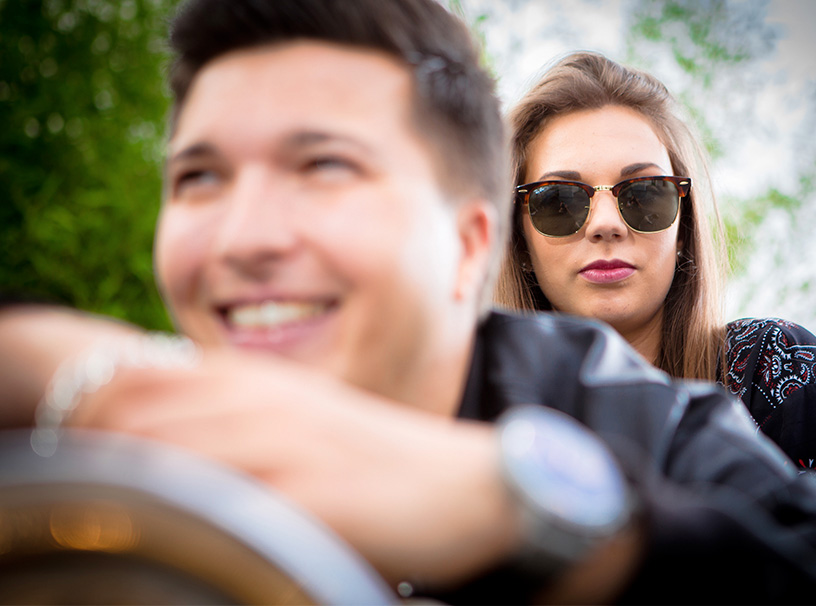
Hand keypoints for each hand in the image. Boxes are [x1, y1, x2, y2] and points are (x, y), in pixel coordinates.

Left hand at [68, 347, 519, 586]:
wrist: (463, 483)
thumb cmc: (379, 457)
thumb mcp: (304, 415)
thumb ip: (239, 413)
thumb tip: (170, 433)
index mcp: (257, 379)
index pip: (136, 379)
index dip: (91, 416)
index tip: (92, 457)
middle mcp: (261, 403)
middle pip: (134, 418)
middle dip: (98, 456)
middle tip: (110, 497)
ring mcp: (283, 448)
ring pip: (163, 460)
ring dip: (134, 493)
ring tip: (146, 523)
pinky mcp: (307, 498)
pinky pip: (219, 508)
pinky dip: (188, 524)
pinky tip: (195, 541)